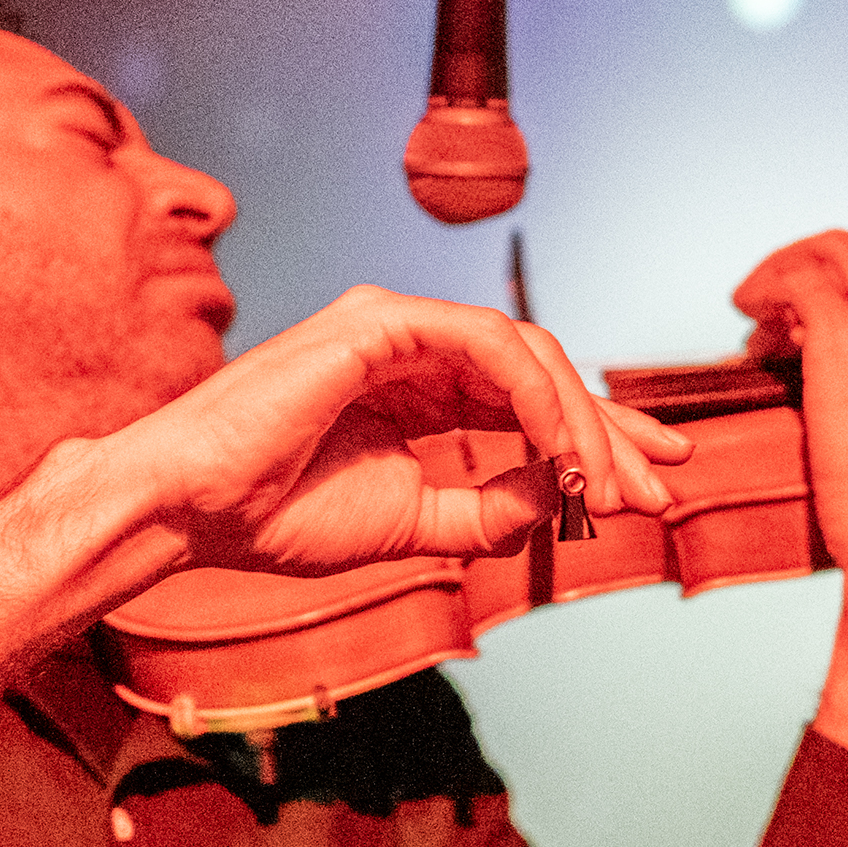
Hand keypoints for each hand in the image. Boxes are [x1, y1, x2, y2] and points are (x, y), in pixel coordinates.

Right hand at [117, 284, 688, 573]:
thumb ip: (490, 511)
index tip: (650, 481)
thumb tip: (564, 496)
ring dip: (579, 420)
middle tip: (657, 486)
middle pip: (541, 370)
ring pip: (526, 354)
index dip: (595, 436)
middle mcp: (413, 346)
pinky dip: (534, 396)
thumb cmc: (277, 516)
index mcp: (416, 385)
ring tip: (606, 486)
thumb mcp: (414, 523)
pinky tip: (561, 449)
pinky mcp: (379, 323)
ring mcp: (396, 327)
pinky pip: (486, 346)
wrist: (191, 512)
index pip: (527, 399)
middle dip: (607, 429)